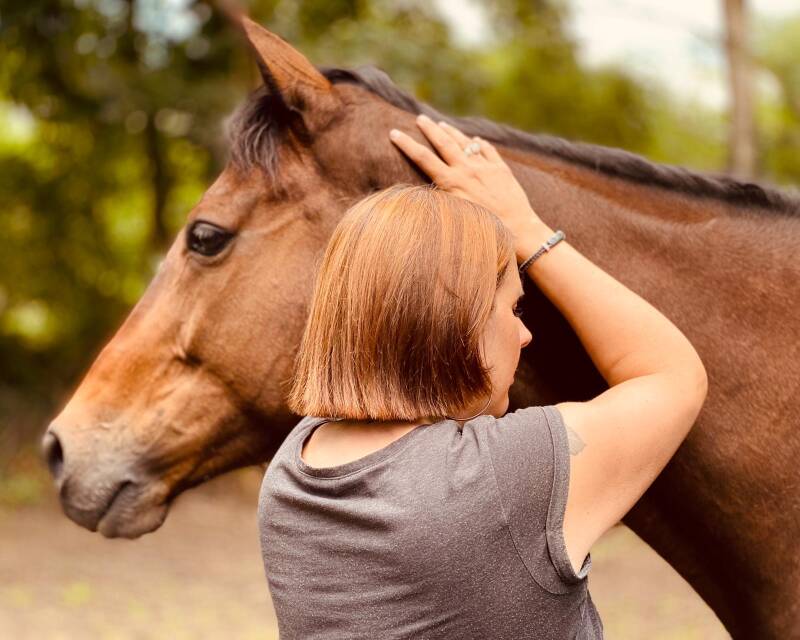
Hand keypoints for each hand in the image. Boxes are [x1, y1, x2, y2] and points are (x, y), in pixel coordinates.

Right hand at [389, 114, 543, 260]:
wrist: (518, 230)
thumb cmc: (484, 230)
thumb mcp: (456, 215)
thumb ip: (444, 196)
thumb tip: (433, 183)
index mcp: (452, 183)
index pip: (423, 158)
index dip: (406, 144)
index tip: (394, 133)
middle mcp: (467, 171)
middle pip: (443, 143)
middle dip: (429, 129)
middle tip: (419, 117)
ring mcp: (485, 168)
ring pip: (465, 142)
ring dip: (452, 132)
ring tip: (442, 124)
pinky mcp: (502, 169)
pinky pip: (487, 150)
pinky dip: (479, 144)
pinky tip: (475, 140)